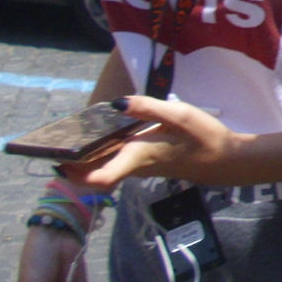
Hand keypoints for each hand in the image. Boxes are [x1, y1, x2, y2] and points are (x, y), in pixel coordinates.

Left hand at [60, 97, 246, 190]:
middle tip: (57, 139)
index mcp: (138, 156)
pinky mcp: (146, 164)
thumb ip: (148, 107)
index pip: (98, 179)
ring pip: (104, 167)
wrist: (225, 160)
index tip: (56, 159)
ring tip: (75, 132)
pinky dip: (104, 151)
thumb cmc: (204, 137)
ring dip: (87, 156)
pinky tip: (105, 132)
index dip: (73, 173)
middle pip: (93, 173)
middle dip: (72, 160)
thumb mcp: (179, 115)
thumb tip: (116, 102)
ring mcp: (139, 168)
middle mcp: (133, 167)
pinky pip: (116, 161)